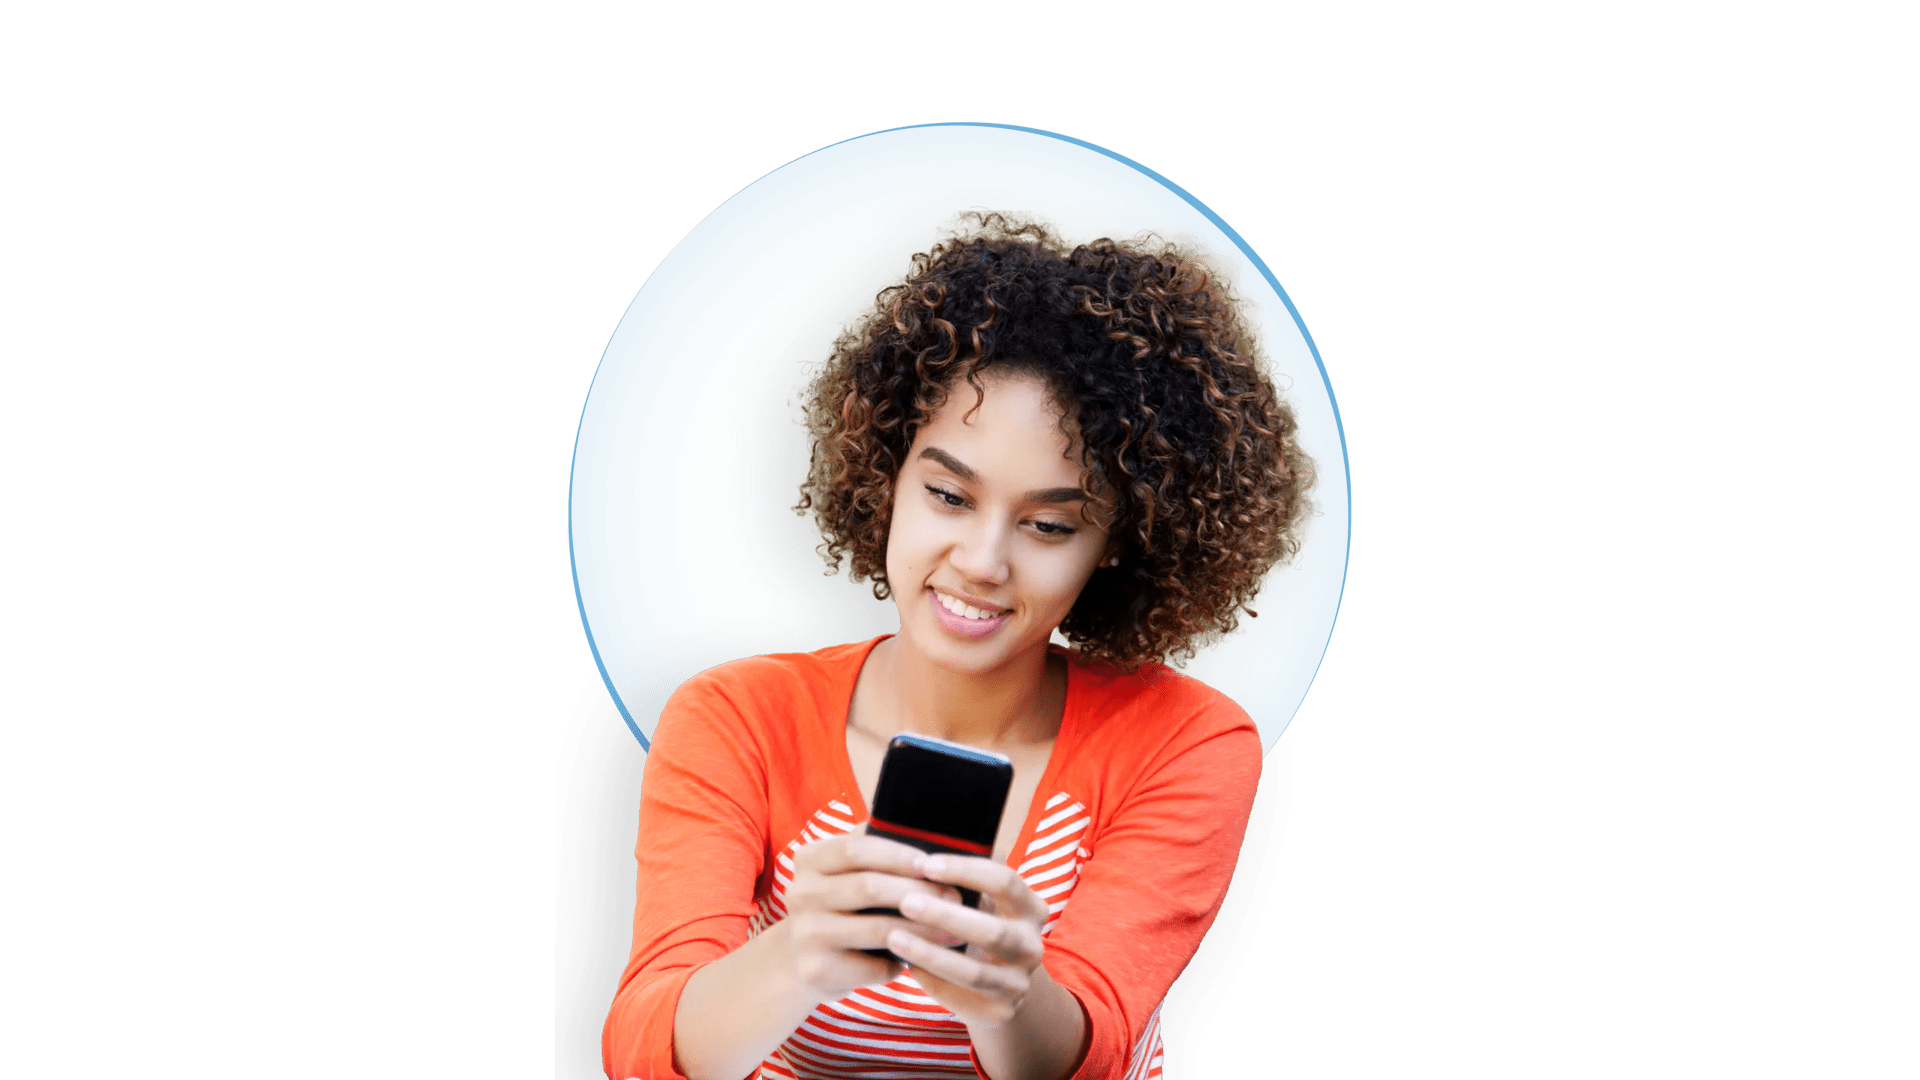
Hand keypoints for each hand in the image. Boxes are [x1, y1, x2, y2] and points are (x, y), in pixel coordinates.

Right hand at [782, 833, 963, 1001]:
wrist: (802, 961)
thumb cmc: (842, 907)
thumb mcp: (846, 874)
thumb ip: (875, 853)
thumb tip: (933, 834)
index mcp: (809, 859)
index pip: (856, 848)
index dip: (898, 855)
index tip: (932, 864)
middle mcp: (799, 893)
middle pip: (869, 887)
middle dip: (920, 892)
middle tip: (955, 898)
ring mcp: (805, 934)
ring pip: (877, 928)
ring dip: (923, 930)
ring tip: (954, 931)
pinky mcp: (815, 970)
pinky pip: (874, 965)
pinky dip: (903, 961)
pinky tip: (923, 959)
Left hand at [885, 853, 1050, 1025]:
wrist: (1002, 983)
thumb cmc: (979, 922)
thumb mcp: (982, 898)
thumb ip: (963, 872)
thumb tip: (917, 829)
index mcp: (1031, 907)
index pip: (1004, 880)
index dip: (964, 870)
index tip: (925, 863)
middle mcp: (1033, 945)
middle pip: (991, 930)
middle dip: (945, 915)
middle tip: (904, 901)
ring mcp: (1020, 982)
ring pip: (973, 971)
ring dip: (930, 952)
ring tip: (892, 936)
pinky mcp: (1001, 1012)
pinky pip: (960, 998)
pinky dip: (930, 980)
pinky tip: (903, 964)